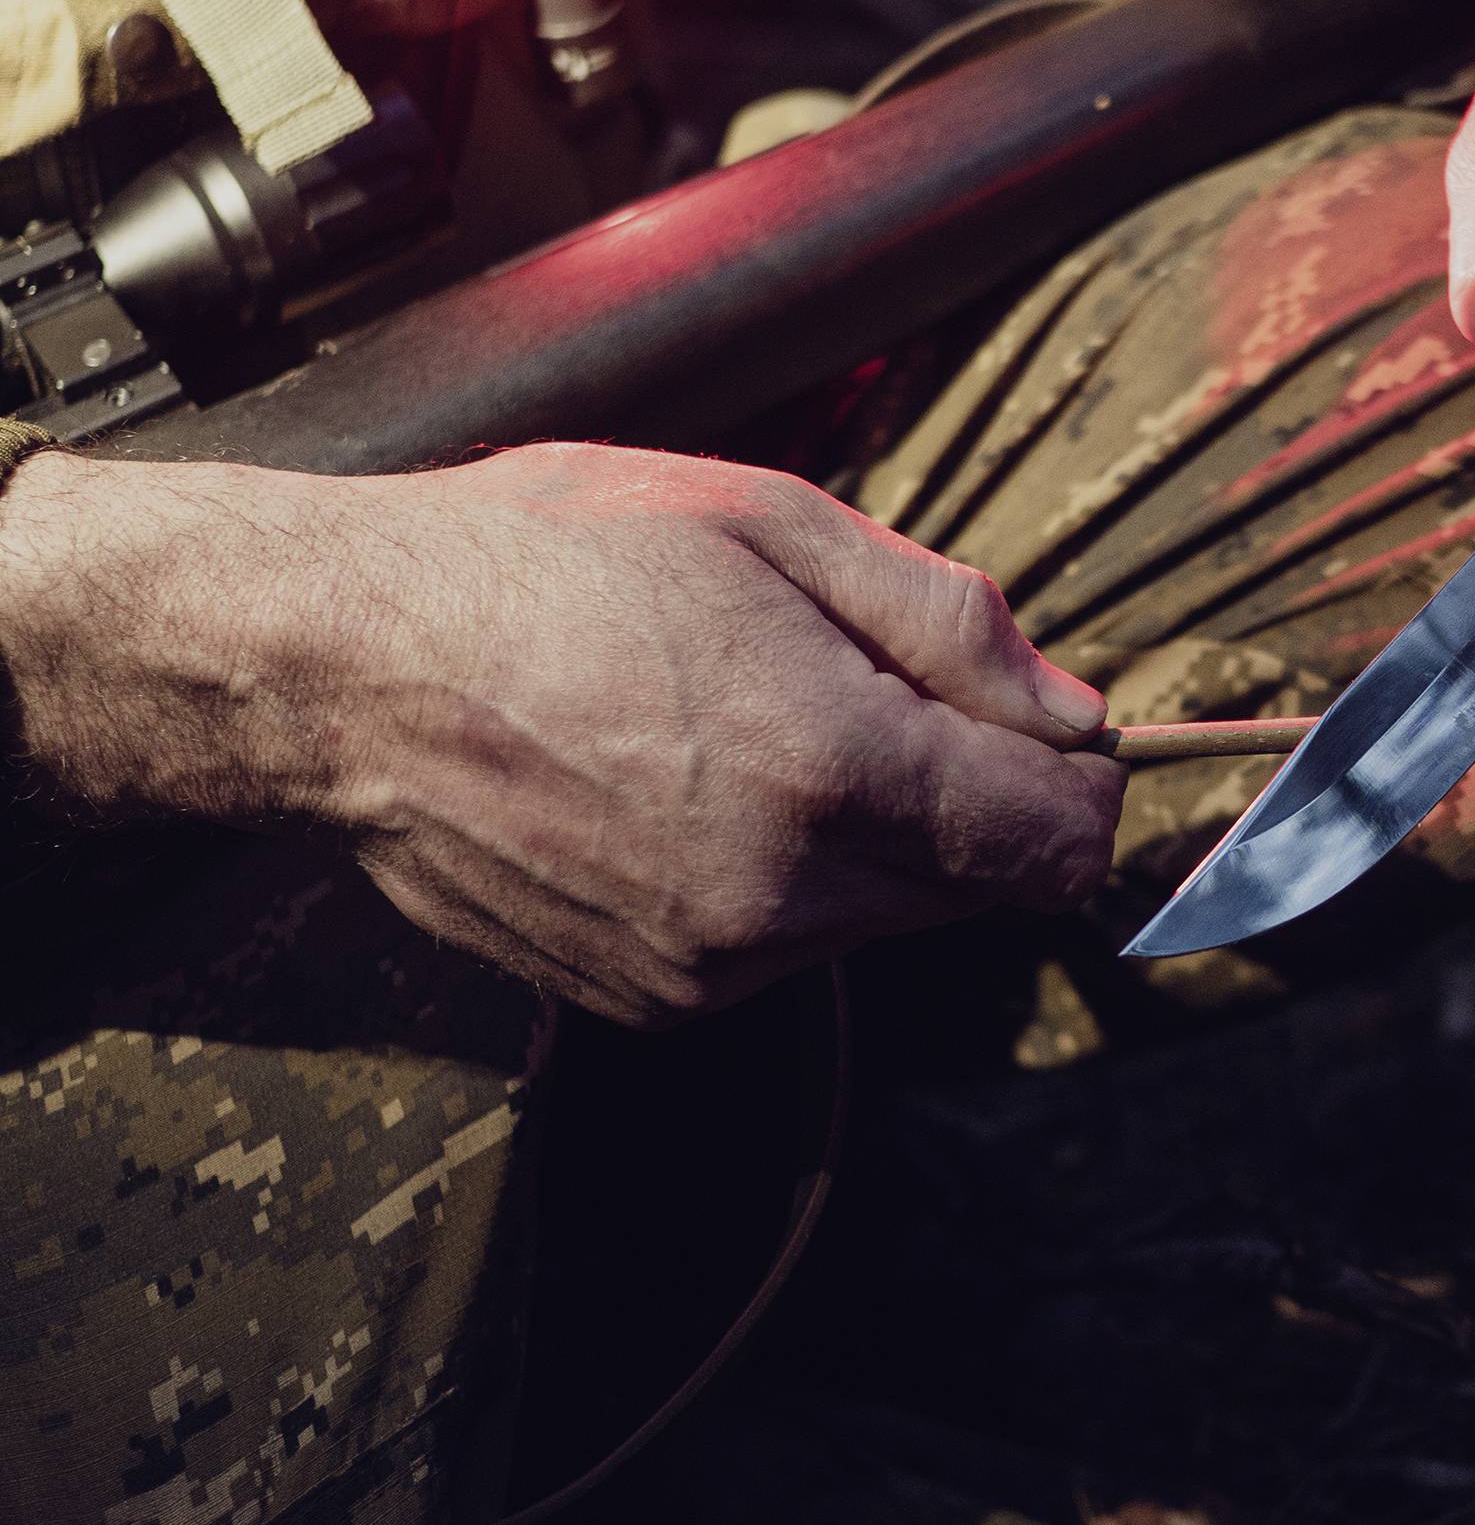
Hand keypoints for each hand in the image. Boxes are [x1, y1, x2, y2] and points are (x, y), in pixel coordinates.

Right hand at [0, 446, 1120, 1024]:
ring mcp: (711, 968)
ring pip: (890, 921)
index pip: (1057, 842)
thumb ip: (950, 624)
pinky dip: (786, 879)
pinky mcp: (654, 1002)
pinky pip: (791, 948)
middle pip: (986, 890)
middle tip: (874, 692)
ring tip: (751, 724)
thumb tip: (1077, 714)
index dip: (1078, 780)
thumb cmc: (551, 557)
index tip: (1042, 727)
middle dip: (973, 799)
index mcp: (830, 765)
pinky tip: (690, 787)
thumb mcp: (770, 521)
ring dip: (875, 838)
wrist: (346, 667)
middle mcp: (782, 895)